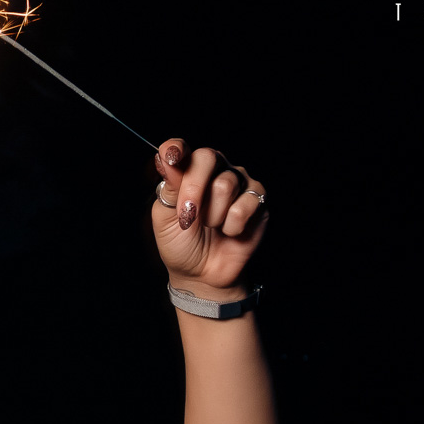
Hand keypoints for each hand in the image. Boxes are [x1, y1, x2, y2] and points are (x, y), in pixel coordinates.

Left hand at [151, 139, 268, 294]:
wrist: (201, 274)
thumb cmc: (181, 244)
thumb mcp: (165, 218)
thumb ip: (170, 187)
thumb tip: (168, 157)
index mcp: (187, 171)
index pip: (181, 150)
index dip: (176, 150)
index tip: (171, 156)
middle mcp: (215, 171)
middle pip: (208, 157)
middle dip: (194, 189)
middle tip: (189, 214)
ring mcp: (239, 183)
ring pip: (226, 183)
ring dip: (213, 214)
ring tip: (211, 226)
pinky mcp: (258, 200)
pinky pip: (246, 204)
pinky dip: (232, 225)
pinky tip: (229, 232)